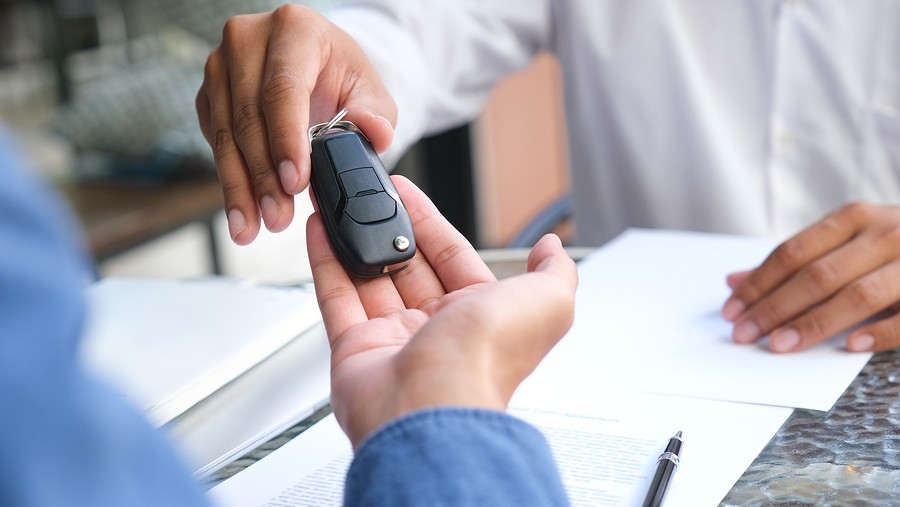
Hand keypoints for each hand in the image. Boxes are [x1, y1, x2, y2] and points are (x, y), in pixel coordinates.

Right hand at [196, 4, 395, 244]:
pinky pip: (214, 143)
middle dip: (263, 176)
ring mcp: (221, 66)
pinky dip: (230, 180)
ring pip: (224, 135)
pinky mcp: (208, 94)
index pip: (283, 88)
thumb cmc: (341, 78)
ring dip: (240, 187)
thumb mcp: (371, 92)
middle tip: (277, 217)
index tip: (295, 183)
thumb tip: (374, 132)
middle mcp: (247, 40)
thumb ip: (376, 114)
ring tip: (253, 226)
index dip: (286, 139)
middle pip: (248, 116)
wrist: (316, 70)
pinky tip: (242, 210)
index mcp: (293, 29)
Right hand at [307, 176, 577, 448]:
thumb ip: (554, 271)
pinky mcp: (354, 350)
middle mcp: (437, 330)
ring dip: (354, 237)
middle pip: (407, 266)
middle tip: (371, 195)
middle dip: (389, 227)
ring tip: (341, 202)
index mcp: (480, 316)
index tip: (407, 193)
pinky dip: (326, 261)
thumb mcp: (548, 301)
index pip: (452, 257)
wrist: (431, 407)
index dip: (429, 223)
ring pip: (369, 278)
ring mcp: (393, 340)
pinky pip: (337, 297)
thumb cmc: (487, 359)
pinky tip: (321, 229)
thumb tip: (552, 249)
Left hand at [722, 203, 899, 352]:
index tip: (731, 311)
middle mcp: (885, 234)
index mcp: (854, 219)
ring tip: (779, 345)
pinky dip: (880, 331)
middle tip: (744, 335)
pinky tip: (849, 346)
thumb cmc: (891, 246)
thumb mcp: (846, 242)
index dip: (759, 283)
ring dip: (815, 323)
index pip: (793, 253)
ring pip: (859, 294)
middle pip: (819, 275)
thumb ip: (794, 262)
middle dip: (775, 307)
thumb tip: (733, 281)